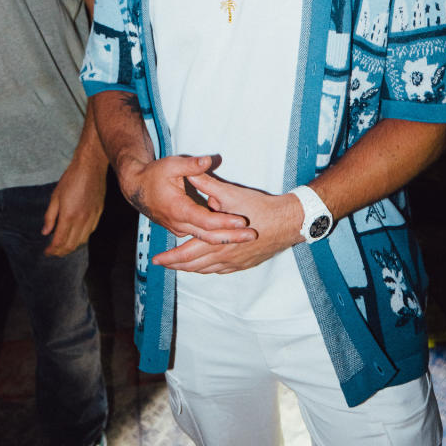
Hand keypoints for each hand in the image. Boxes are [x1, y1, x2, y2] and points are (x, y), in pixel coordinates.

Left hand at [42, 154, 105, 256]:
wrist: (91, 166)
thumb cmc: (71, 179)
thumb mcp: (55, 196)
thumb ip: (50, 217)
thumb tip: (45, 232)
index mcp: (69, 216)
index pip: (59, 241)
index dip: (52, 250)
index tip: (47, 252)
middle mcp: (82, 220)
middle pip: (71, 245)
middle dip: (61, 252)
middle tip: (53, 252)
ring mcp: (92, 217)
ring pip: (82, 241)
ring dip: (72, 247)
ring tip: (63, 246)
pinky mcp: (99, 213)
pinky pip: (90, 232)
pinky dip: (81, 238)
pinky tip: (76, 236)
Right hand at [121, 154, 257, 246]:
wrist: (136, 188)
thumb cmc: (154, 175)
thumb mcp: (171, 165)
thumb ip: (192, 165)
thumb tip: (209, 160)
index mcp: (178, 209)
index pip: (206, 221)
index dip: (224, 222)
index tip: (242, 221)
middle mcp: (179, 224)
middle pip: (209, 236)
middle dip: (232, 237)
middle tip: (253, 236)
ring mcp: (179, 229)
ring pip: (205, 240)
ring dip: (226, 239)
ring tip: (248, 237)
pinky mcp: (181, 229)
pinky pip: (200, 238)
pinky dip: (216, 239)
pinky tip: (233, 238)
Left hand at [153, 174, 301, 272]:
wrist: (288, 222)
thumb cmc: (259, 208)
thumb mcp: (230, 193)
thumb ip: (207, 185)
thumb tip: (190, 174)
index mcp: (216, 240)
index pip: (186, 253)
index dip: (170, 257)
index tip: (157, 258)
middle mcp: (224, 255)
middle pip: (194, 266)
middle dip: (176, 265)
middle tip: (163, 264)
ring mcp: (235, 261)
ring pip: (207, 270)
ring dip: (191, 269)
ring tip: (180, 266)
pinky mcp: (245, 262)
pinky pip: (221, 271)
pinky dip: (208, 270)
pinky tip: (205, 267)